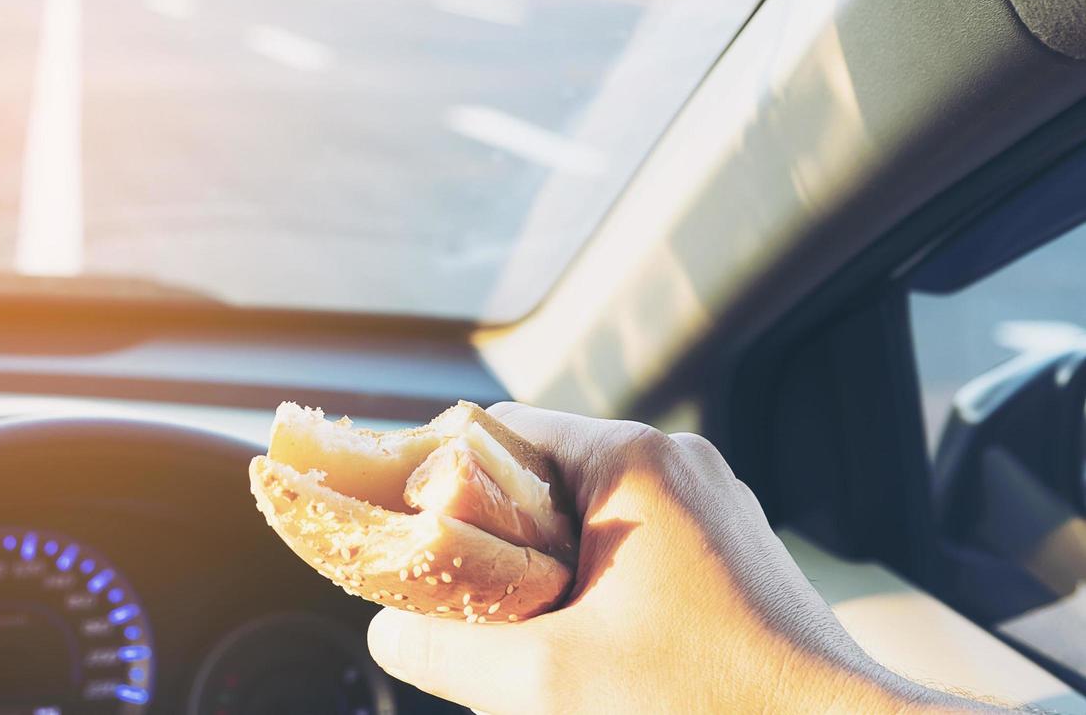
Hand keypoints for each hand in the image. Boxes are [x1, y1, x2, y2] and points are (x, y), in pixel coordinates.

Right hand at [365, 403, 998, 712]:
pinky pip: (633, 542)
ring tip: (508, 627)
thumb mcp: (549, 683)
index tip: (400, 527)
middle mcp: (676, 461)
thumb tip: (388, 630)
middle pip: (541, 470)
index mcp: (632, 458)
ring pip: (587, 511)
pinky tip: (578, 642)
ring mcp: (710, 505)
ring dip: (540, 561)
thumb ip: (450, 648)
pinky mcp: (731, 551)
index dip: (437, 476)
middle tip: (448, 590)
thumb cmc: (708, 706)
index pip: (498, 432)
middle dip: (489, 531)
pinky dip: (590, 579)